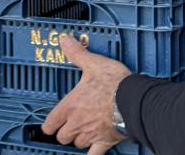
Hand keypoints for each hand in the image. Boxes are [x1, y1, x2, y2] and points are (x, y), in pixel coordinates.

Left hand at [42, 35, 131, 154]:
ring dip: (78, 139)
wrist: (134, 98)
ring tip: (84, 132)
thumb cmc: (114, 83)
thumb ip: (77, 54)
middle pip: (62, 137)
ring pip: (77, 144)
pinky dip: (92, 154)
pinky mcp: (105, 141)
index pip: (50, 123)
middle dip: (65, 132)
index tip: (52, 122)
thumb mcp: (93, 63)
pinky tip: (93, 153)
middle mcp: (78, 123)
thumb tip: (65, 41)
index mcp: (71, 105)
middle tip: (70, 125)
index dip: (49, 124)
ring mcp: (91, 134)